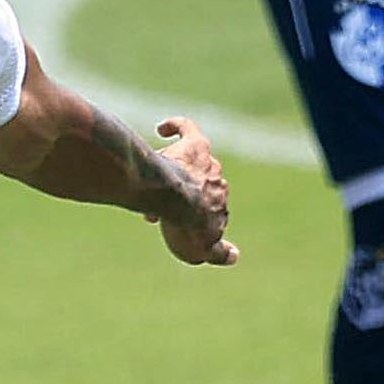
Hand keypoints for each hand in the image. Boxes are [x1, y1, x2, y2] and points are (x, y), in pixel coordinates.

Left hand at [145, 118, 237, 266]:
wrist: (175, 199)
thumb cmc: (185, 225)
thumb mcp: (202, 250)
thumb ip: (219, 253)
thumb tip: (235, 256)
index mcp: (219, 205)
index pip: (205, 208)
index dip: (184, 215)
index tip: (162, 220)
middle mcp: (218, 182)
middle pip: (195, 185)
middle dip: (176, 196)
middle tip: (153, 206)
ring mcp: (207, 163)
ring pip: (188, 164)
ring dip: (170, 172)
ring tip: (147, 183)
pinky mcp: (195, 145)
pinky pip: (189, 130)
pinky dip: (177, 127)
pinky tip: (162, 128)